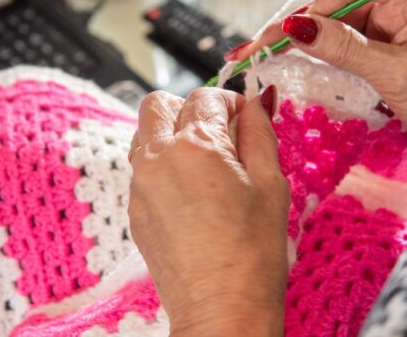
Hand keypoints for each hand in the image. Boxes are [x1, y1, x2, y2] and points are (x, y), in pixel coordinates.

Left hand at [128, 88, 288, 335]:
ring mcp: (140, 184)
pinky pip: (142, 168)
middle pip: (158, 103)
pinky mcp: (135, 208)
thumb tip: (257, 100)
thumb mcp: (270, 183)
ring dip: (170, 133)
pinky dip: (163, 166)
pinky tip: (192, 195)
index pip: (205, 96)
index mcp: (195, 145)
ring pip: (144, 133)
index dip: (230, 101)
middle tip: (218, 133)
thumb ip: (260, 132)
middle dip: (188, 108)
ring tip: (204, 164)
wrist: (220, 310)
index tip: (244, 117)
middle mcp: (158, 157)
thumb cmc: (252, 253)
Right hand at [237, 0, 406, 166]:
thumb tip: (294, 27)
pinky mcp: (384, 53)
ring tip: (267, 56)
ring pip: (337, 22)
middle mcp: (401, 7)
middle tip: (261, 47)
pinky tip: (296, 66)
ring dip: (309, 40)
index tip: (304, 31)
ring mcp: (392, 30)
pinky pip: (345, 44)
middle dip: (304, 23)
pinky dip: (322, 55)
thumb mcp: (394, 74)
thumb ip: (344, 48)